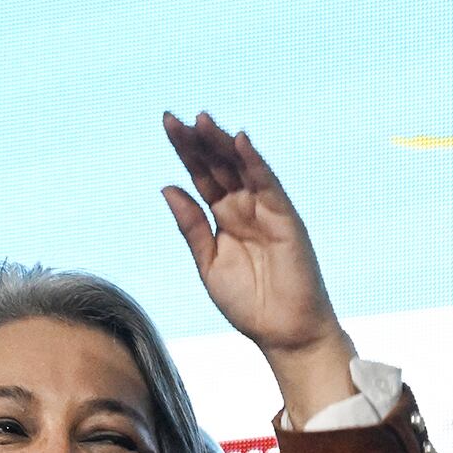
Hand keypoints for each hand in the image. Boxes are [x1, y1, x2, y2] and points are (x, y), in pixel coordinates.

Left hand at [159, 112, 356, 414]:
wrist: (282, 332)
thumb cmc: (248, 303)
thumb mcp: (208, 263)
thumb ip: (191, 226)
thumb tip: (168, 187)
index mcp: (222, 217)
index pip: (201, 175)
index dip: (185, 150)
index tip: (168, 124)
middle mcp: (243, 207)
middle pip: (218, 165)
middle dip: (197, 142)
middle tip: (175, 120)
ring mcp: (265, 209)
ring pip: (241, 167)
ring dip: (222, 144)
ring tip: (201, 122)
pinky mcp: (285, 217)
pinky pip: (268, 184)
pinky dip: (255, 162)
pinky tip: (238, 141)